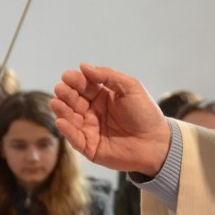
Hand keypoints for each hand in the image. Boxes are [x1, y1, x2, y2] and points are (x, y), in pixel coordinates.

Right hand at [51, 64, 171, 175]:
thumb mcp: (131, 87)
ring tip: (57, 102)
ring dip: (62, 110)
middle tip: (61, 89)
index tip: (68, 76)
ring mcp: (91, 130)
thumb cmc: (146, 114)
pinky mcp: (90, 148)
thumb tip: (83, 66)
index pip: (84, 86)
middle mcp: (93, 112)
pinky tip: (61, 121)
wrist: (157, 142)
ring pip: (70, 118)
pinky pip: (75, 139)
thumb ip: (108, 76)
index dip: (75, 80)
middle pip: (74, 100)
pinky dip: (67, 131)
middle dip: (66, 94)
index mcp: (103, 97)